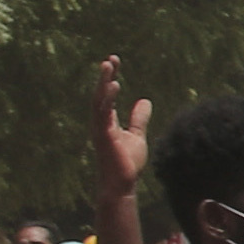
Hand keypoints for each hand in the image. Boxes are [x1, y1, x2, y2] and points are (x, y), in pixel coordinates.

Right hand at [89, 53, 151, 210]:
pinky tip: (113, 86)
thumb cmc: (126, 163)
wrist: (122, 184)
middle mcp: (100, 123)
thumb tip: (144, 101)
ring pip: (99, 101)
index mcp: (107, 121)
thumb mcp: (137, 136)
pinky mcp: (104, 136)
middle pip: (100, 95)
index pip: (107, 95)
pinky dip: (107, 99)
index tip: (114, 61)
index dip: (109, 78)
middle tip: (110, 59)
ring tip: (108, 66)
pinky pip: (103, 114)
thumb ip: (139, 119)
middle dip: (104, 77)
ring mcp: (100, 129)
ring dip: (103, 83)